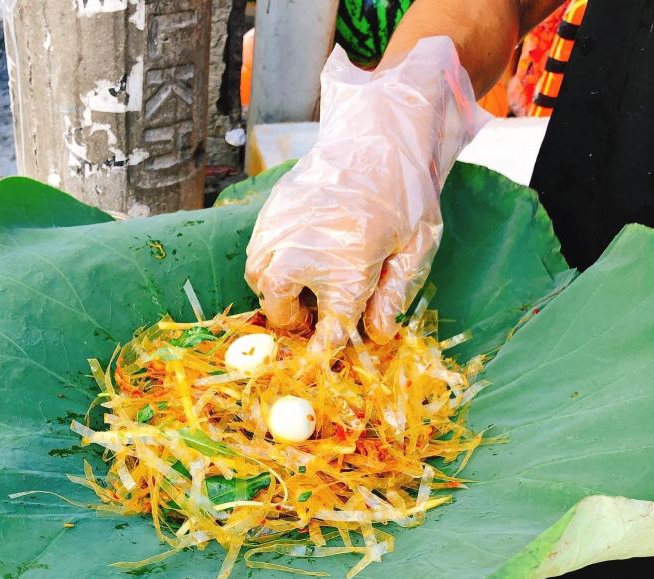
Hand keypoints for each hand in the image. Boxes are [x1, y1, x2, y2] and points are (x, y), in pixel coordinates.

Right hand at [245, 37, 487, 352]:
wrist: (378, 129)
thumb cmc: (406, 190)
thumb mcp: (415, 246)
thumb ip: (393, 293)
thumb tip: (378, 334)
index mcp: (346, 267)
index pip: (329, 326)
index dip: (325, 346)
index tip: (321, 355)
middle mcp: (303, 251)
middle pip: (278, 306)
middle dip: (291, 318)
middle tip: (311, 314)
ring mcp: (281, 229)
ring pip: (259, 279)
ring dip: (277, 291)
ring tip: (303, 284)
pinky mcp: (270, 211)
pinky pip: (256, 251)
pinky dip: (270, 264)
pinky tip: (296, 255)